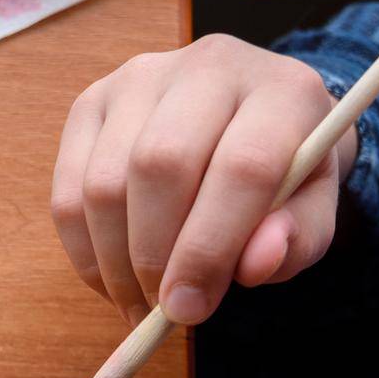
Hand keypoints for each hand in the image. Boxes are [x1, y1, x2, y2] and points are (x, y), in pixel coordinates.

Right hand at [50, 35, 356, 325]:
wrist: (250, 120)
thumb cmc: (284, 178)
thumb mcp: (311, 213)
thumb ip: (296, 241)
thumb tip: (254, 266)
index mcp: (283, 90)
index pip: (243, 166)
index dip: (210, 247)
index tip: (188, 310)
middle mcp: (209, 66)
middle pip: (160, 165)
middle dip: (152, 257)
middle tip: (159, 311)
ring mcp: (140, 78)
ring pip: (104, 183)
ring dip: (114, 263)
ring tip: (137, 303)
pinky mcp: (91, 103)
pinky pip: (67, 192)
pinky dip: (84, 252)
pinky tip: (112, 278)